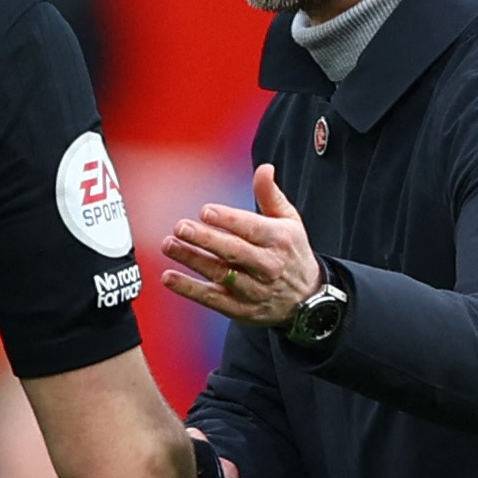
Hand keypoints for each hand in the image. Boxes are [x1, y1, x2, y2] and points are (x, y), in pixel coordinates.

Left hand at [161, 165, 322, 326]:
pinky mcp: (241, 309)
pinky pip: (212, 299)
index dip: (228, 220)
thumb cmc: (291, 252)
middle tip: (181, 227)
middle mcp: (268, 266)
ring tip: (169, 245)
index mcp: (279, 240)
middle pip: (234, 252)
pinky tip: (170, 277)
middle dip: (206, 239)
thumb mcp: (289, 222)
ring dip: (192, 260)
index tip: (205, 211)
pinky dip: (190, 290)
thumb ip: (271, 195)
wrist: (308, 300)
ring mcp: (254, 290)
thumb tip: (264, 168)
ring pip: (220, 274)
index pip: (251, 228)